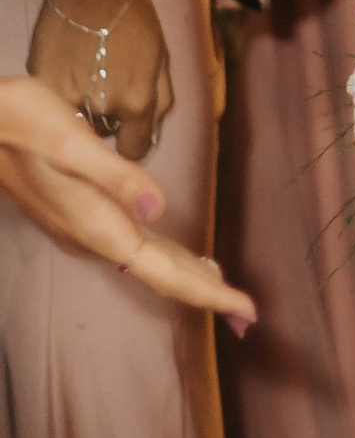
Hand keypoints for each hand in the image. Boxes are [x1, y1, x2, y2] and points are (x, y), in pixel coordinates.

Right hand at [0, 74, 252, 322]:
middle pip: (160, 273)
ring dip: (187, 275)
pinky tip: (178, 253)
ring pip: (147, 261)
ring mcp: (81, 227)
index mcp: (97, 224)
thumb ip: (116, 176)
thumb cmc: (18, 121)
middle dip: (205, 292)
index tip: (247, 312)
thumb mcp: (69, 141)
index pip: (163, 271)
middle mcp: (91, 234)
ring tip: (224, 287)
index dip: (207, 292)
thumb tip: (160, 207)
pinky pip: (133, 246)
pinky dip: (165, 256)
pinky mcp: (77, 213)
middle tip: (249, 315)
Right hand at [27, 0, 173, 162]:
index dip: (132, 141)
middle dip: (108, 120)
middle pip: (103, 135)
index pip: (133, 150)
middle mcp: (101, 108)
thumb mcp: (162, 57)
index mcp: (136, 102)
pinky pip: (53, 103)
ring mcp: (66, 98)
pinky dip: (61, 93)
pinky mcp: (40, 86)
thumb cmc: (134, 18)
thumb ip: (161, 101)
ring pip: (76, 123)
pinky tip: (69, 67)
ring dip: (83, 109)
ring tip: (88, 75)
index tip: (129, 130)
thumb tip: (152, 132)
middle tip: (108, 86)